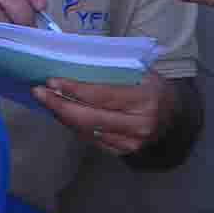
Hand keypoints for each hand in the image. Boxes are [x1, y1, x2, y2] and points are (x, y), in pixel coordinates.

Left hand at [32, 70, 176, 155]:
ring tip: (46, 101)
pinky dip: (74, 126)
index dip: (74, 89)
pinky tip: (63, 114)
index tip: (51, 81)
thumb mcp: (140, 71)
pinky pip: (92, 139)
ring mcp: (132, 142)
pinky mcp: (124, 152)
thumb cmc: (152, 86)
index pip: (101, 95)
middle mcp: (140, 123)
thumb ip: (112, 68)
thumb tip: (72, 60)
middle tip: (39, 93)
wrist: (174, 115)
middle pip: (90, 117)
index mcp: (145, 97)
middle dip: (59, 105)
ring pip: (88, 130)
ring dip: (63, 116)